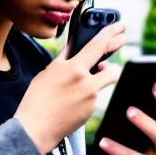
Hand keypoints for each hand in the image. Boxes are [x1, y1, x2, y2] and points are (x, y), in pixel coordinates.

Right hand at [14, 22, 125, 154]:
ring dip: (100, 76)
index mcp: (72, 68)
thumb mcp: (48, 72)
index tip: (119, 26)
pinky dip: (89, 93)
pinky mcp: (92, 109)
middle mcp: (85, 81)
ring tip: (86, 79)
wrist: (35, 128)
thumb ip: (64, 58)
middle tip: (120, 42)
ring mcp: (90, 97)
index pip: (96, 46)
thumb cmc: (36, 99)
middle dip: (115, 53)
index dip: (111, 33)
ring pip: (104, 80)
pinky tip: (74, 99)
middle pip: (111, 66)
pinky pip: (96, 95)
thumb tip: (74, 47)